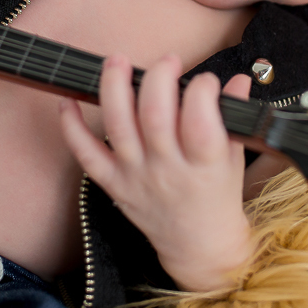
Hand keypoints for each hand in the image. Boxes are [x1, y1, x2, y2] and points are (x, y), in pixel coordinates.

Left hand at [59, 55, 253, 291]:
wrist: (198, 245)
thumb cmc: (217, 195)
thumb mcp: (234, 157)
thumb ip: (233, 116)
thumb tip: (238, 80)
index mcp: (204, 165)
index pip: (199, 122)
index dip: (201, 91)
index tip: (205, 80)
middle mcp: (167, 170)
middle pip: (154, 118)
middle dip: (158, 80)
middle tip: (167, 62)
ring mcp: (136, 177)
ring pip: (119, 128)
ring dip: (114, 89)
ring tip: (117, 61)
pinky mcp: (113, 184)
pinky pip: (86, 155)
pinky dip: (72, 128)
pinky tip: (68, 100)